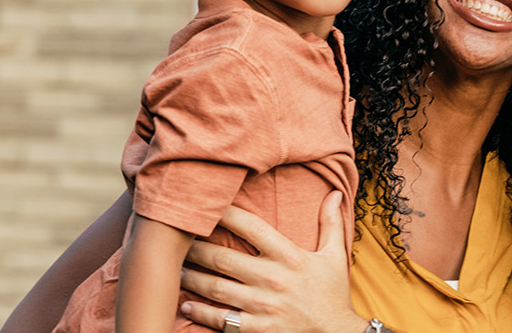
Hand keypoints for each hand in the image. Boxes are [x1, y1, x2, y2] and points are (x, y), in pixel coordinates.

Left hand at [178, 192, 365, 332]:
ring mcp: (263, 306)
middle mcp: (273, 279)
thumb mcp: (335, 256)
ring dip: (192, 277)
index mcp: (289, 256)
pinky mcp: (257, 329)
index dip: (226, 213)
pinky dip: (200, 312)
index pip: (251, 227)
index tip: (206, 204)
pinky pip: (221, 320)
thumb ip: (331, 223)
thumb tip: (336, 193)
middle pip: (223, 258)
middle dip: (196, 248)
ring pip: (216, 288)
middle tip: (176, 241)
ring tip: (175, 269)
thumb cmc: (333, 294)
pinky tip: (185, 303)